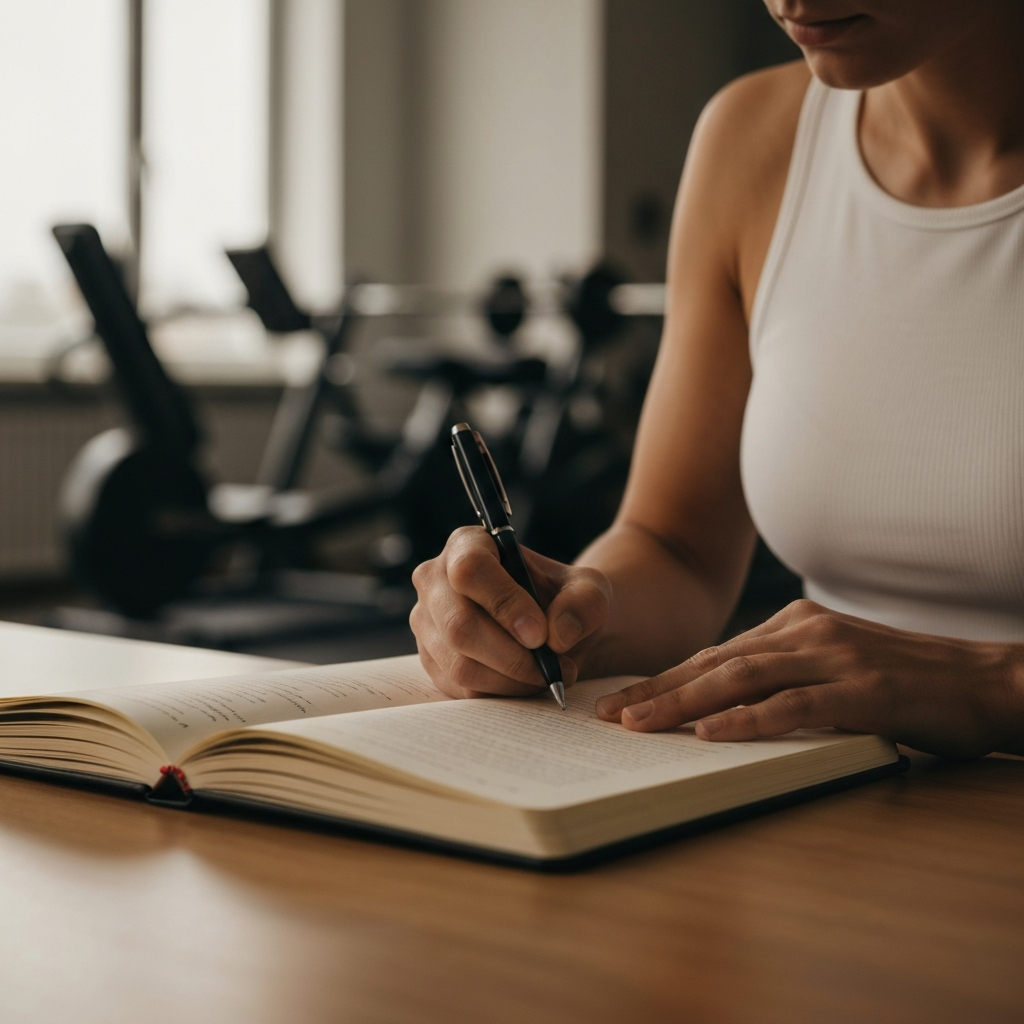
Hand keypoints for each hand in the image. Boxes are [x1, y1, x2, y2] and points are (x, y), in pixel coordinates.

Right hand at [410, 526, 611, 699]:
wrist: (550, 628)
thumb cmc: (563, 599)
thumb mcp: (589, 591)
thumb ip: (585, 603)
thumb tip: (557, 634)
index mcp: (468, 545)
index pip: (471, 570)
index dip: (504, 604)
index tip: (539, 634)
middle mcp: (435, 579)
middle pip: (458, 625)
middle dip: (512, 656)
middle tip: (553, 666)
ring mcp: (426, 622)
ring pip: (459, 664)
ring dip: (512, 680)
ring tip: (549, 675)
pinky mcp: (431, 660)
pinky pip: (461, 689)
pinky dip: (501, 694)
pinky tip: (528, 683)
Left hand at [595, 599, 1023, 756]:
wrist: (985, 679)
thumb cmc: (906, 682)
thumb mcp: (834, 667)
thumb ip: (784, 676)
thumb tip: (722, 705)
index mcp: (795, 625)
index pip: (714, 655)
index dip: (663, 678)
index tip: (620, 701)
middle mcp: (805, 632)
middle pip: (714, 663)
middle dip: (656, 689)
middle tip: (607, 715)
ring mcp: (833, 657)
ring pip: (741, 679)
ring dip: (682, 703)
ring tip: (638, 724)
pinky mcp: (862, 689)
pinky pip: (793, 705)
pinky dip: (747, 720)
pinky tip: (709, 734)